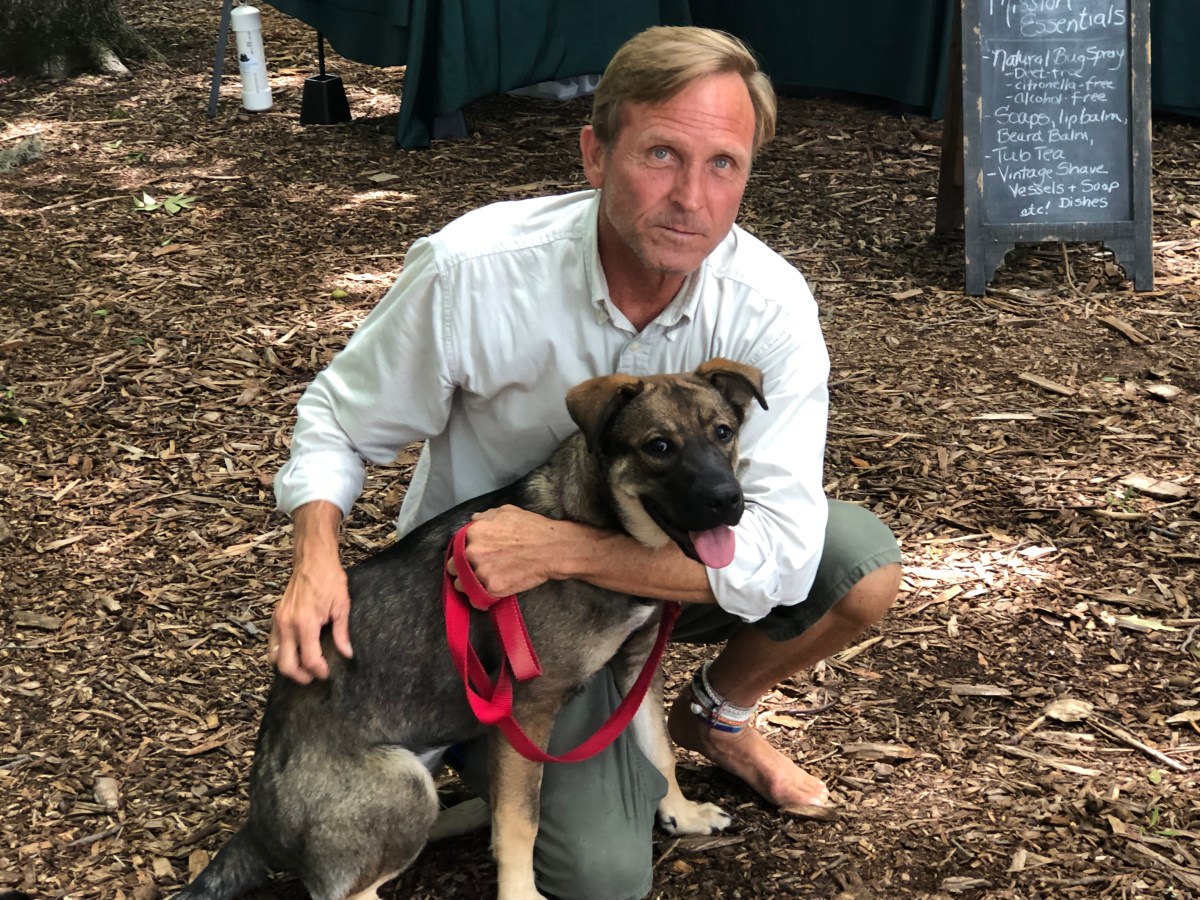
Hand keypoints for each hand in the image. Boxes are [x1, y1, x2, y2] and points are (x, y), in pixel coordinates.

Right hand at [269, 555, 352, 683]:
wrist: (312, 560)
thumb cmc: (329, 579)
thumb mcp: (342, 605)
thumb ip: (341, 632)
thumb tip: (346, 653)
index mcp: (305, 623)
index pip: (309, 658)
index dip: (319, 670)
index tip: (327, 673)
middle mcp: (287, 625)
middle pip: (286, 665)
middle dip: (300, 676)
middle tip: (314, 677)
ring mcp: (278, 621)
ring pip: (274, 657)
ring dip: (288, 667)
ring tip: (304, 669)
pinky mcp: (275, 617)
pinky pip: (272, 644)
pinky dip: (281, 654)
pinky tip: (295, 654)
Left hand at [447, 505, 570, 596]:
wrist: (552, 549)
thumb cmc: (531, 528)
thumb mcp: (506, 512)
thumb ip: (485, 517)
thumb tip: (473, 520)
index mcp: (473, 533)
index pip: (455, 546)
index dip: (462, 552)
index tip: (470, 556)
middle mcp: (472, 553)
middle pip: (453, 567)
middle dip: (461, 568)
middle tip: (474, 569)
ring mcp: (481, 572)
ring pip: (461, 585)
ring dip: (468, 584)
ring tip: (481, 582)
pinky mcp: (492, 589)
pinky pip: (476, 599)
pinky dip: (479, 598)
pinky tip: (488, 592)